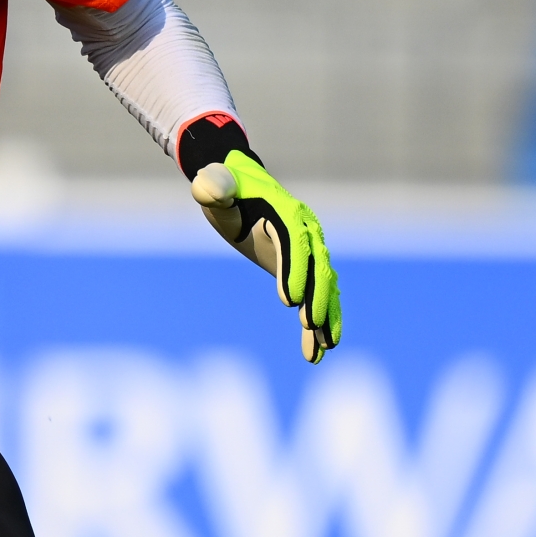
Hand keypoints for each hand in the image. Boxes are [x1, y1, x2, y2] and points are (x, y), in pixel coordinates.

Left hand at [191, 154, 341, 362]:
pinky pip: (318, 295)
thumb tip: (208, 189)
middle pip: (317, 266)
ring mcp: (310, 250)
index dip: (294, 270)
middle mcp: (307, 230)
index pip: (295, 242)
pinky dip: (321, 322)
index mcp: (287, 211)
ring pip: (325, 285)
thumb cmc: (226, 187)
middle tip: (310, 324)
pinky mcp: (306, 267)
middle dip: (316, 296)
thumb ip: (213, 186)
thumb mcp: (216, 184)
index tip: (289, 301)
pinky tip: (317, 352)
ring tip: (327, 346)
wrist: (242, 186)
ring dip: (327, 315)